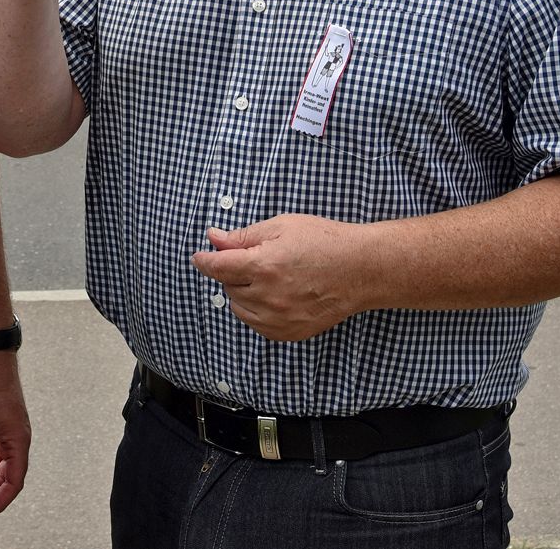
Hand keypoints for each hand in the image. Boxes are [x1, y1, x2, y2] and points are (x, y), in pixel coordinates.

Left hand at [192, 215, 374, 341]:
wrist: (360, 269)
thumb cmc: (324, 242)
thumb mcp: (281, 226)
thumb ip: (243, 236)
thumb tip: (213, 238)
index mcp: (263, 266)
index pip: (217, 268)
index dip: (204, 260)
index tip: (199, 257)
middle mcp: (268, 297)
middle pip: (228, 286)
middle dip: (233, 272)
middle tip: (255, 258)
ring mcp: (279, 319)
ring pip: (239, 308)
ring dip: (243, 292)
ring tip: (267, 277)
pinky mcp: (290, 333)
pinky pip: (257, 325)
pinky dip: (257, 311)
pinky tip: (274, 295)